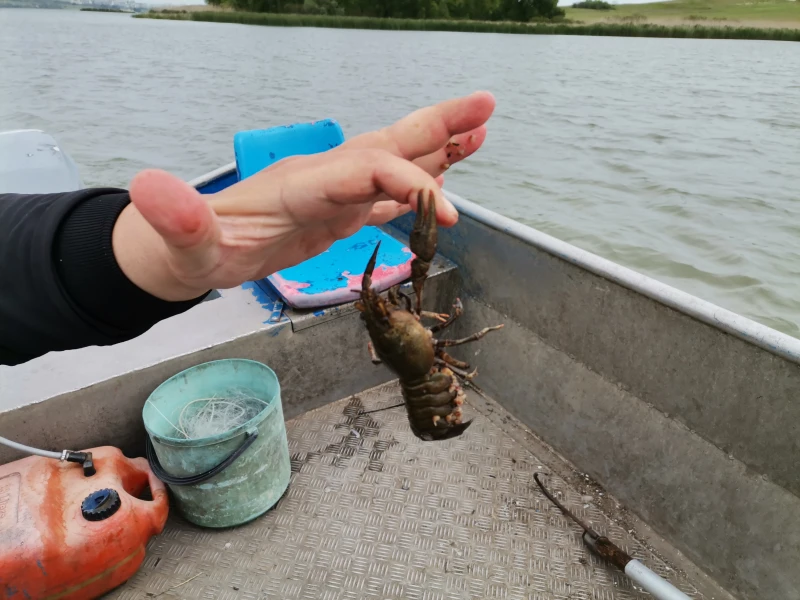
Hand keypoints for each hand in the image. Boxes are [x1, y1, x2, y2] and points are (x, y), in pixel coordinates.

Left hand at [113, 91, 495, 300]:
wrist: (187, 249)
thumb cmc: (189, 249)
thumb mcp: (181, 243)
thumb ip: (177, 220)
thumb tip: (153, 187)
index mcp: (299, 185)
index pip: (363, 170)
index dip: (406, 182)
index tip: (445, 213)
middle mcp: (324, 180)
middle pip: (387, 144)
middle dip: (437, 127)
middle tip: (486, 106)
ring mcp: (333, 194)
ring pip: (394, 163)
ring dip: (438, 149)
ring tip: (481, 132)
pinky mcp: (335, 213)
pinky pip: (385, 194)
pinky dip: (418, 185)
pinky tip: (441, 183)